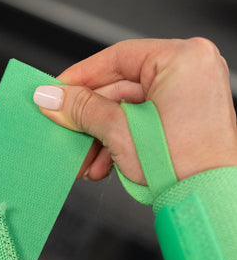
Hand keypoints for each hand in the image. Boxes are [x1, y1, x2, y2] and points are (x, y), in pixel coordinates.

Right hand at [33, 37, 236, 184]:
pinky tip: (105, 164)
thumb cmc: (182, 165)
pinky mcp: (190, 117)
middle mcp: (193, 69)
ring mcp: (193, 94)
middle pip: (122, 87)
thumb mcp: (120, 132)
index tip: (57, 92)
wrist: (208, 201)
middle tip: (66, 132)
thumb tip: (51, 97)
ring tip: (86, 162)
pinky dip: (122, 141)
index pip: (118, 57)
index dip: (81, 77)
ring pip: (131, 108)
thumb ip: (82, 110)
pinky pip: (146, 121)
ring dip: (102, 136)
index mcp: (183, 58)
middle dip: (91, 119)